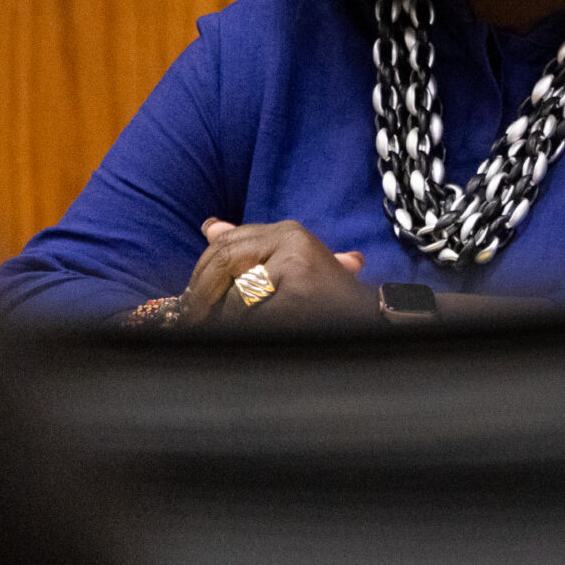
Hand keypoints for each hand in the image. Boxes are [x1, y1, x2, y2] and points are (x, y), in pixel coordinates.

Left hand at [178, 218, 376, 326]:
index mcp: (288, 231)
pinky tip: (252, 336)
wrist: (372, 321)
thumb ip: (251, 248)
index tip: (191, 299)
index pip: (227, 241)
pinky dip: (244, 328)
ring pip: (235, 290)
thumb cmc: (326, 301)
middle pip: (224, 259)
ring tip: (221, 332)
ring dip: (223, 317)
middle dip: (202, 292)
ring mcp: (295, 262)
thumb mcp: (288, 266)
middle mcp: (291, 239)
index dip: (202, 270)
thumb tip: (210, 228)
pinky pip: (251, 312)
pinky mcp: (298, 289)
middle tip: (192, 319)